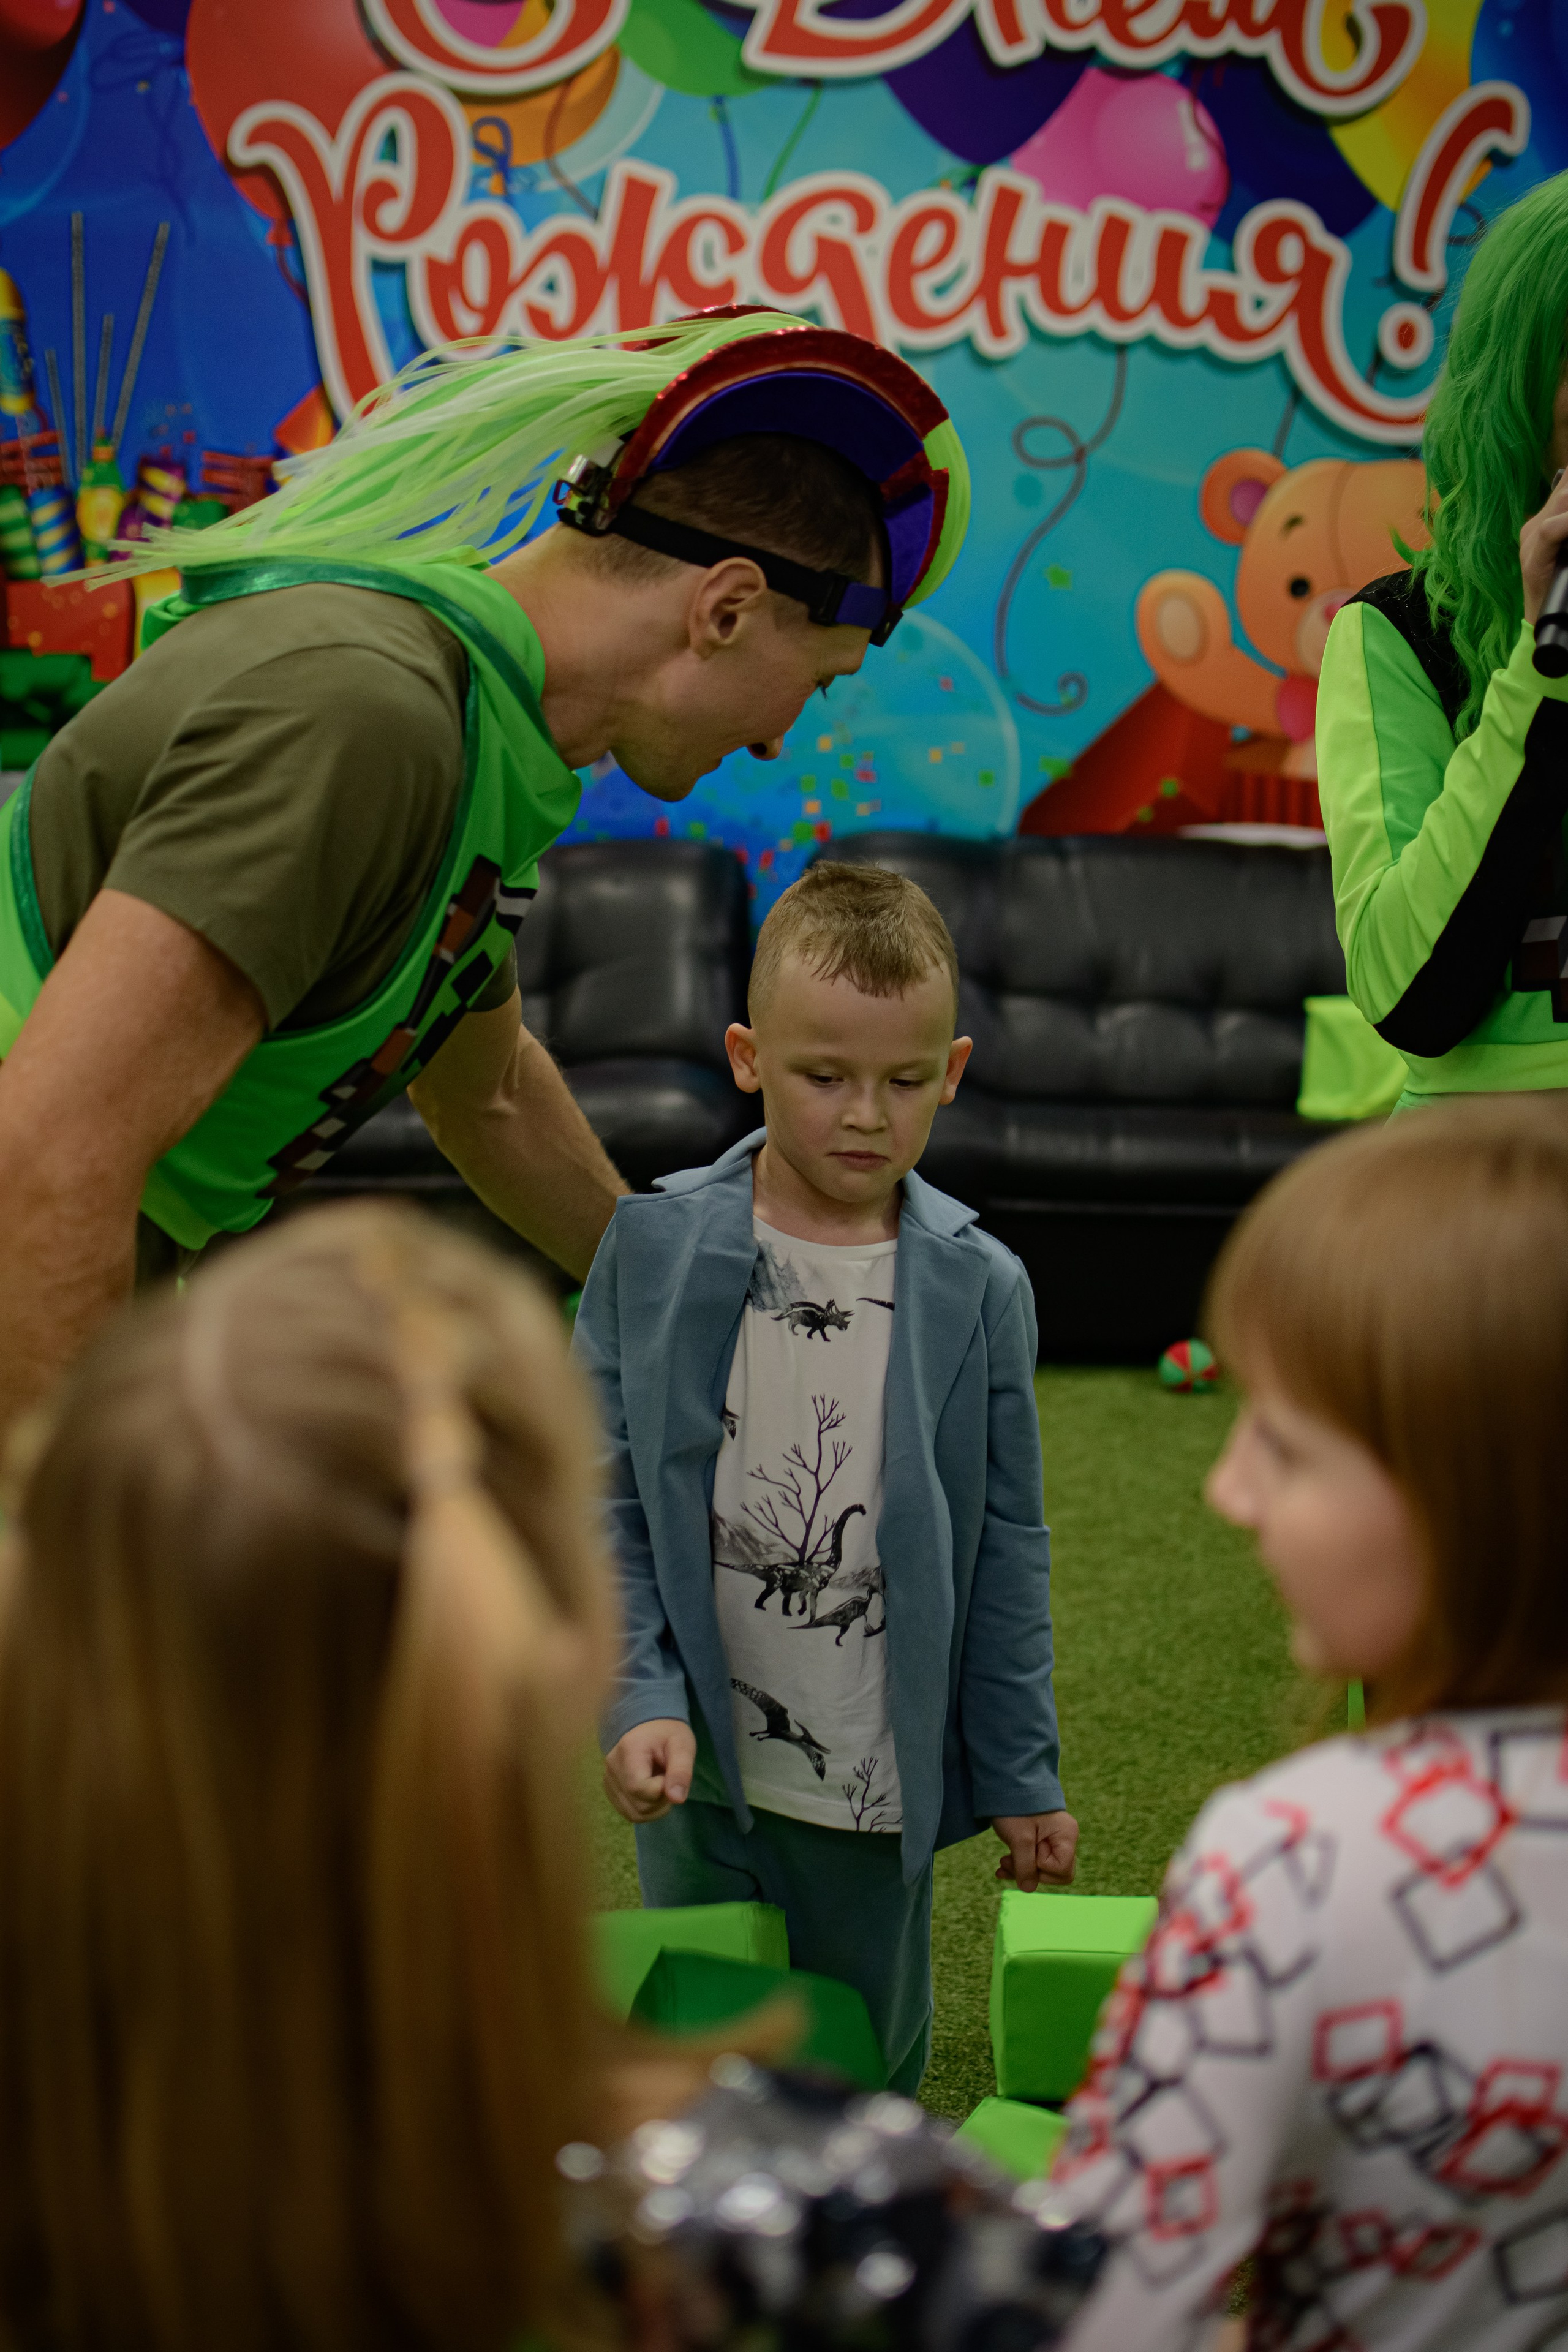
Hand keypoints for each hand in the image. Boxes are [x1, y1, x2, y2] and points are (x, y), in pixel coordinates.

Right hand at [604, 1719, 696, 1822]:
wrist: (649, 1727)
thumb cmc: (667, 1734)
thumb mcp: (682, 1745)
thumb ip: (681, 1771)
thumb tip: (677, 1799)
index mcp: (628, 1750)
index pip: (639, 1787)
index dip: (661, 1788)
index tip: (670, 1774)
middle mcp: (612, 1767)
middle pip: (638, 1805)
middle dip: (661, 1799)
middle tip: (669, 1779)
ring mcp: (608, 1780)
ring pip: (634, 1814)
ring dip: (655, 1807)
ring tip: (661, 1785)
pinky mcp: (610, 1790)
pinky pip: (629, 1813)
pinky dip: (646, 1809)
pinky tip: (653, 1792)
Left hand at [992, 1810, 1078, 1890]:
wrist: (1004, 1782)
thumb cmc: (1015, 1806)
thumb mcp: (1019, 1838)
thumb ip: (1025, 1866)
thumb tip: (1028, 1888)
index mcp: (1067, 1835)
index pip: (1062, 1870)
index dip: (1042, 1868)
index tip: (1028, 1850)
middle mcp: (1064, 1838)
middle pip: (1056, 1873)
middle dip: (1031, 1872)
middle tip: (1008, 1860)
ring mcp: (1053, 1839)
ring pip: (1042, 1868)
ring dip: (1021, 1869)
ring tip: (1002, 1862)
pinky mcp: (1040, 1840)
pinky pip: (1034, 1860)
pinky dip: (1018, 1864)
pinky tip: (1002, 1866)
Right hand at [1520, 467, 1567, 626]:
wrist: (1546, 623)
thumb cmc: (1563, 587)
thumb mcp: (1565, 549)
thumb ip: (1566, 527)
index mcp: (1544, 521)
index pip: (1565, 483)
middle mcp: (1534, 527)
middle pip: (1565, 487)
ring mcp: (1530, 542)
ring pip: (1562, 501)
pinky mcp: (1532, 560)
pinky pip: (1550, 530)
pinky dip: (1566, 524)